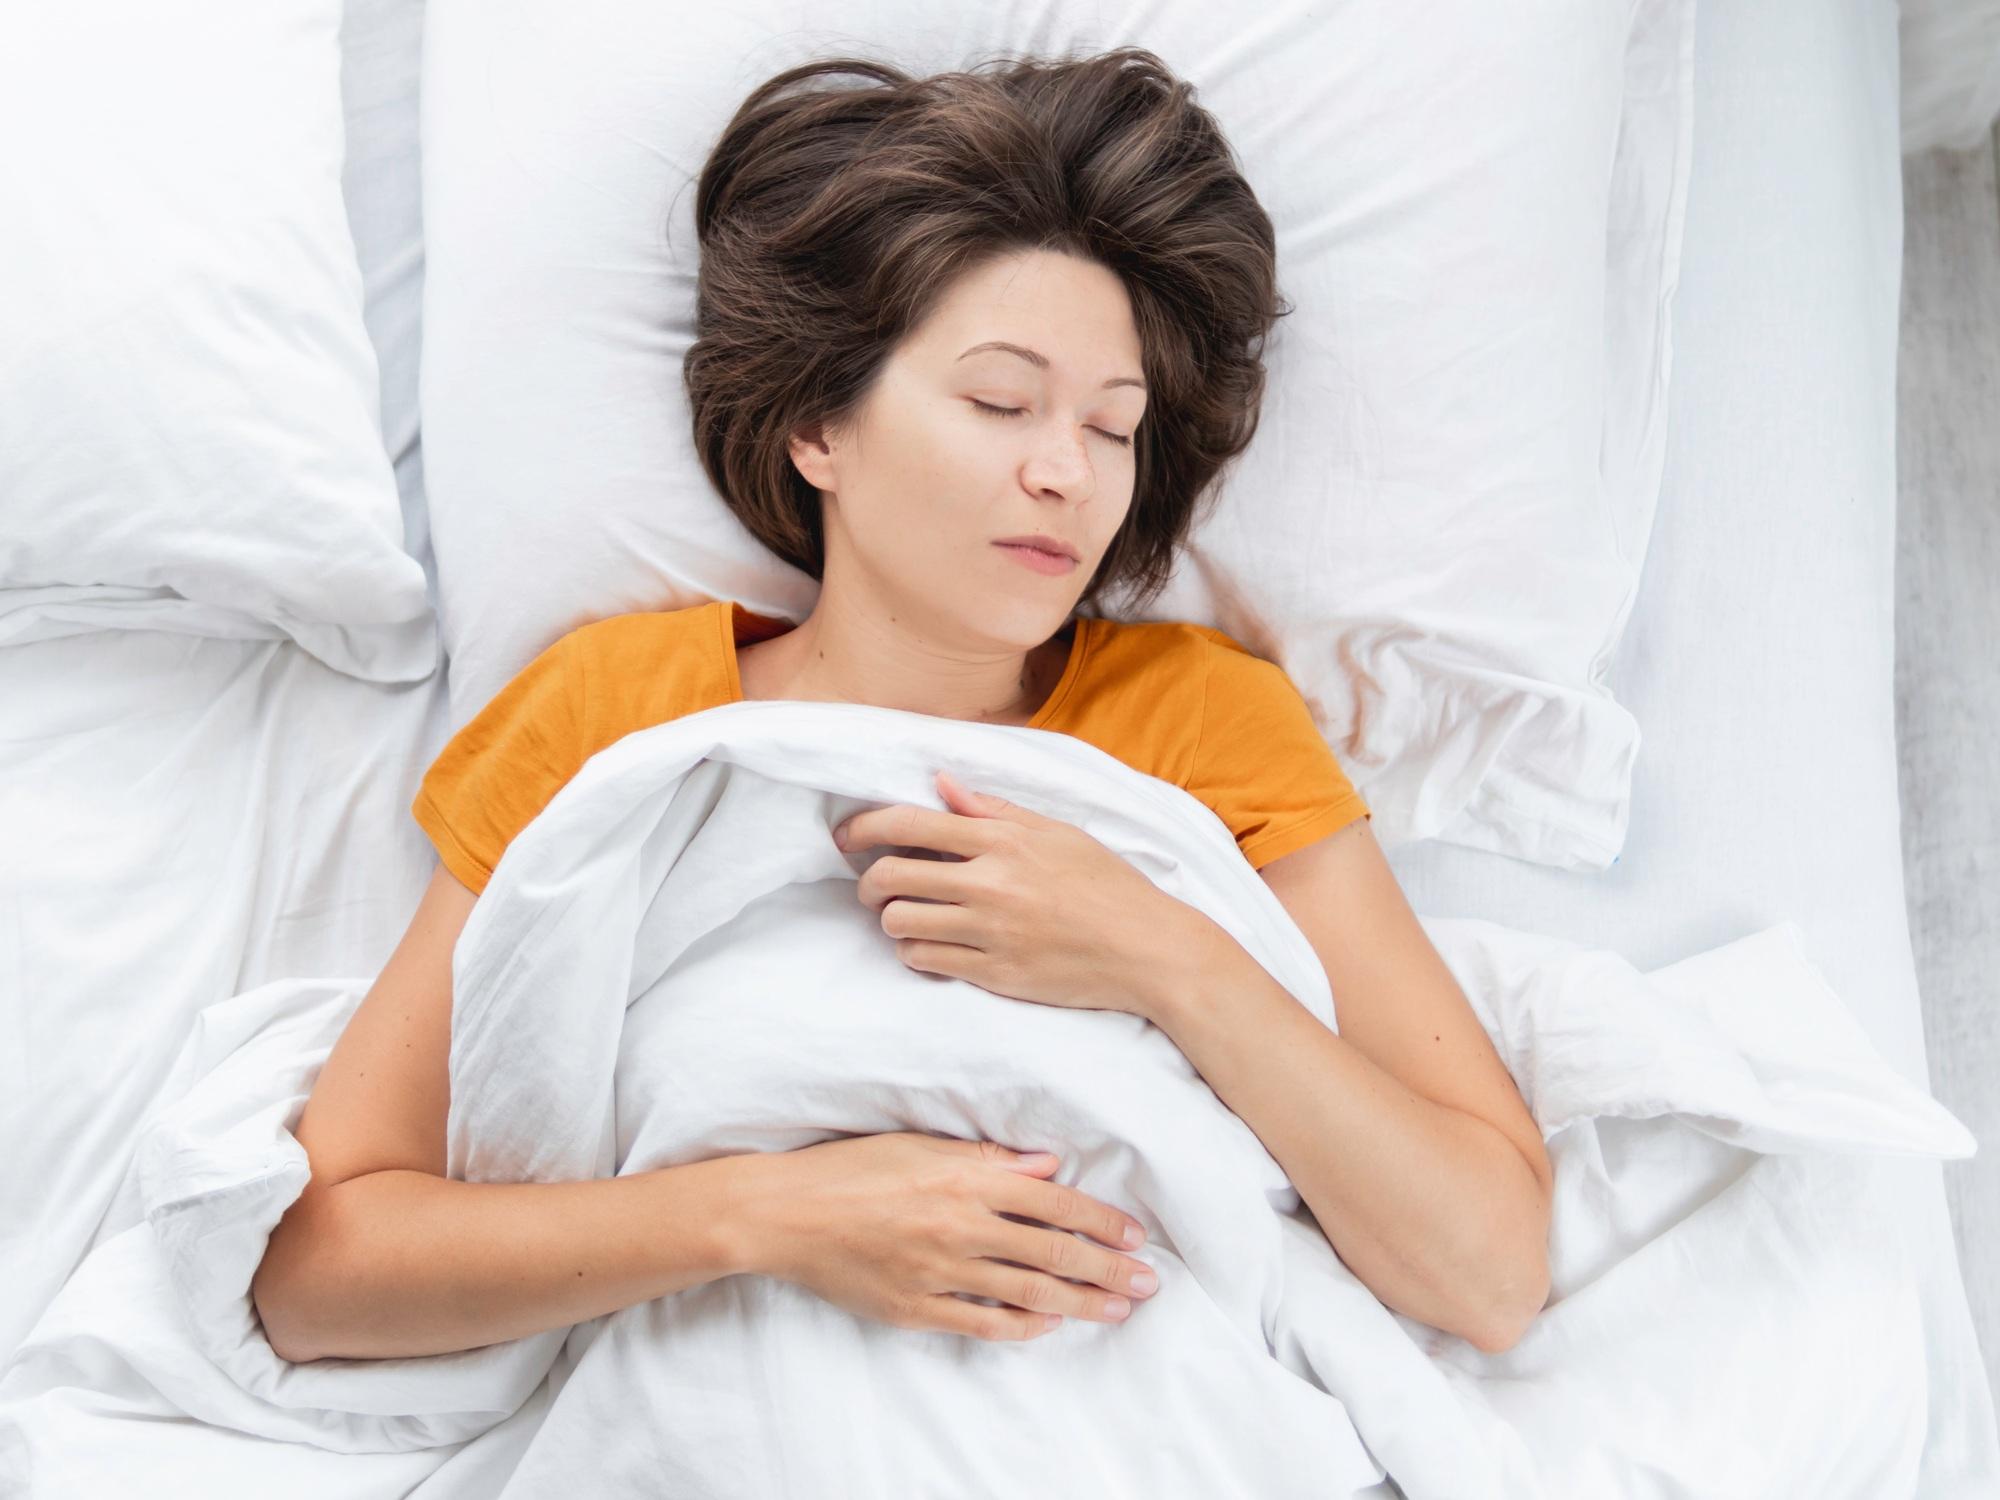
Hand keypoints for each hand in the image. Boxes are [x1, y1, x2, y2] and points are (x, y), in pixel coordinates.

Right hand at [749, 1132, 1159, 1341]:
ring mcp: (940, 1271)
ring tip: (1116, 1310)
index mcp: (965, 1179)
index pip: (1051, 1203)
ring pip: (1027, 1292)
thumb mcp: (921, 1147)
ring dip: (1080, 1303)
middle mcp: (960, 1226)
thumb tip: (1045, 1164)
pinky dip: (1021, 1326)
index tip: (1134, 1236)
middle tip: (1148, 1283)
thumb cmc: (852, 1169)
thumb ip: (987, 1158)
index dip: (1099, 1221)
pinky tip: (1049, 1325)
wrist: (788, 1213)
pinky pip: (982, 1322)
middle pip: (1051, 1253)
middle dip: (1107, 1269)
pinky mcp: (917, 1307)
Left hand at [832, 769, 1172, 1013]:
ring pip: (900, 924)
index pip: (910, 825)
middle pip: (892, 877)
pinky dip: (916, 952)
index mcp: (1004, 841)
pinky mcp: (995, 975)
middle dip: (869, 881)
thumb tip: (942, 783)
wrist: (1148, 950)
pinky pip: (926, 961)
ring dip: (892, 919)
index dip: (864, 828)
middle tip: (874, 886)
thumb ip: (994, 810)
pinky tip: (932, 945)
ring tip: (907, 916)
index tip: (846, 837)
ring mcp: (991, 933)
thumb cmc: (1107, 886)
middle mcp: (991, 884)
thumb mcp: (1058, 833)